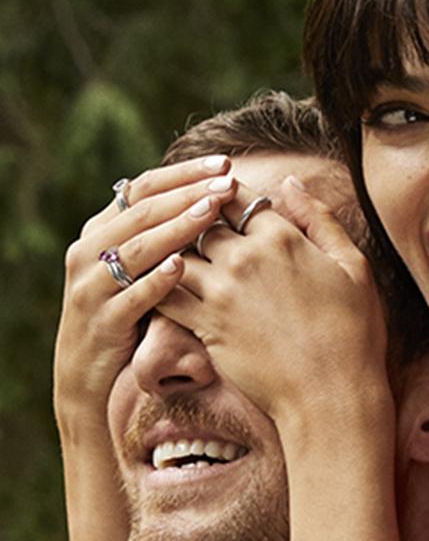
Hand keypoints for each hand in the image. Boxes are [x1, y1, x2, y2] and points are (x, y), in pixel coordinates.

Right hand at [54, 158, 238, 431]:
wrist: (88, 375)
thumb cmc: (127, 317)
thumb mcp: (139, 271)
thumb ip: (161, 239)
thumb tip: (208, 199)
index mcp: (101, 232)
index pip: (143, 188)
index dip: (184, 174)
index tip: (226, 165)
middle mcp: (90, 251)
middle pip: (142, 211)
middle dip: (188, 193)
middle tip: (228, 181)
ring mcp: (92, 286)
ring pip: (136, 247)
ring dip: (176, 227)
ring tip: (212, 212)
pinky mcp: (103, 321)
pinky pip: (132, 296)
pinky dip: (156, 280)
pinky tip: (183, 267)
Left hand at [157, 178, 392, 432]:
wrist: (333, 395)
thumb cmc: (354, 334)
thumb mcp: (354, 268)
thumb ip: (320, 220)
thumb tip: (290, 181)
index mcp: (282, 238)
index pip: (235, 197)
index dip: (222, 192)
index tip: (217, 197)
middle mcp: (246, 258)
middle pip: (199, 220)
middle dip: (191, 218)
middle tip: (182, 222)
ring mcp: (222, 292)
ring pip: (176, 253)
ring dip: (170, 251)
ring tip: (164, 253)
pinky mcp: (206, 326)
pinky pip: (166, 295)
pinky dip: (158, 287)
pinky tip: (158, 287)